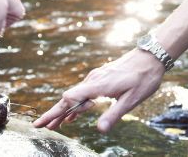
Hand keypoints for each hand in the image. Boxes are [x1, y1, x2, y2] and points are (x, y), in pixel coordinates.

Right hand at [33, 49, 164, 132]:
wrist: (150, 57)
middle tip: (38, 125)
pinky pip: (82, 94)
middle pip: (67, 99)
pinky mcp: (99, 80)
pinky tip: (71, 116)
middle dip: (52, 113)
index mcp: (98, 86)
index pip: (71, 98)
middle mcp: (92, 81)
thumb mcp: (132, 100)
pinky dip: (74, 106)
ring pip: (73, 98)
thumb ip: (114, 114)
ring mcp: (94, 80)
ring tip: (51, 126)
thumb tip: (99, 130)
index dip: (59, 111)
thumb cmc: (143, 78)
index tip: (50, 122)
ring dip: (62, 112)